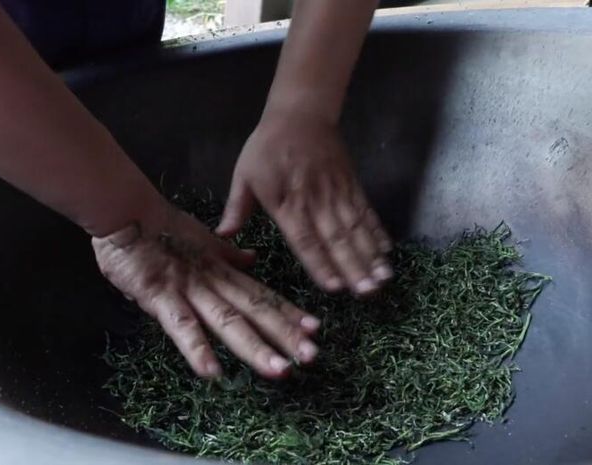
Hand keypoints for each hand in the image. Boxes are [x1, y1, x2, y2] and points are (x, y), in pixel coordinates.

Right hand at [92, 201, 321, 378]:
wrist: (125, 212)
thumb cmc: (158, 229)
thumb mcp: (200, 242)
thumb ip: (227, 254)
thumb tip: (253, 259)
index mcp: (221, 271)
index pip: (260, 295)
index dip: (287, 312)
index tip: (314, 329)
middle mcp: (212, 282)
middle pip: (253, 311)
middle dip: (284, 335)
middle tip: (312, 357)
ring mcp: (188, 290)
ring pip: (227, 321)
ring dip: (255, 347)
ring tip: (281, 369)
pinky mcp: (160, 297)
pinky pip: (181, 326)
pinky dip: (197, 349)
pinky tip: (213, 372)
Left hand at [217, 113, 392, 294]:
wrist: (300, 112)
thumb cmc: (266, 146)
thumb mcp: (244, 174)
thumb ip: (237, 208)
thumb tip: (222, 235)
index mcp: (285, 202)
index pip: (304, 239)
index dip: (320, 263)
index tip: (334, 287)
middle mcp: (314, 200)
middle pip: (335, 238)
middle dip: (353, 267)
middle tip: (368, 292)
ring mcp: (336, 192)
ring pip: (355, 228)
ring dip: (370, 255)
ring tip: (383, 279)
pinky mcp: (351, 183)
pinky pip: (365, 211)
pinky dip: (377, 231)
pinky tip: (386, 251)